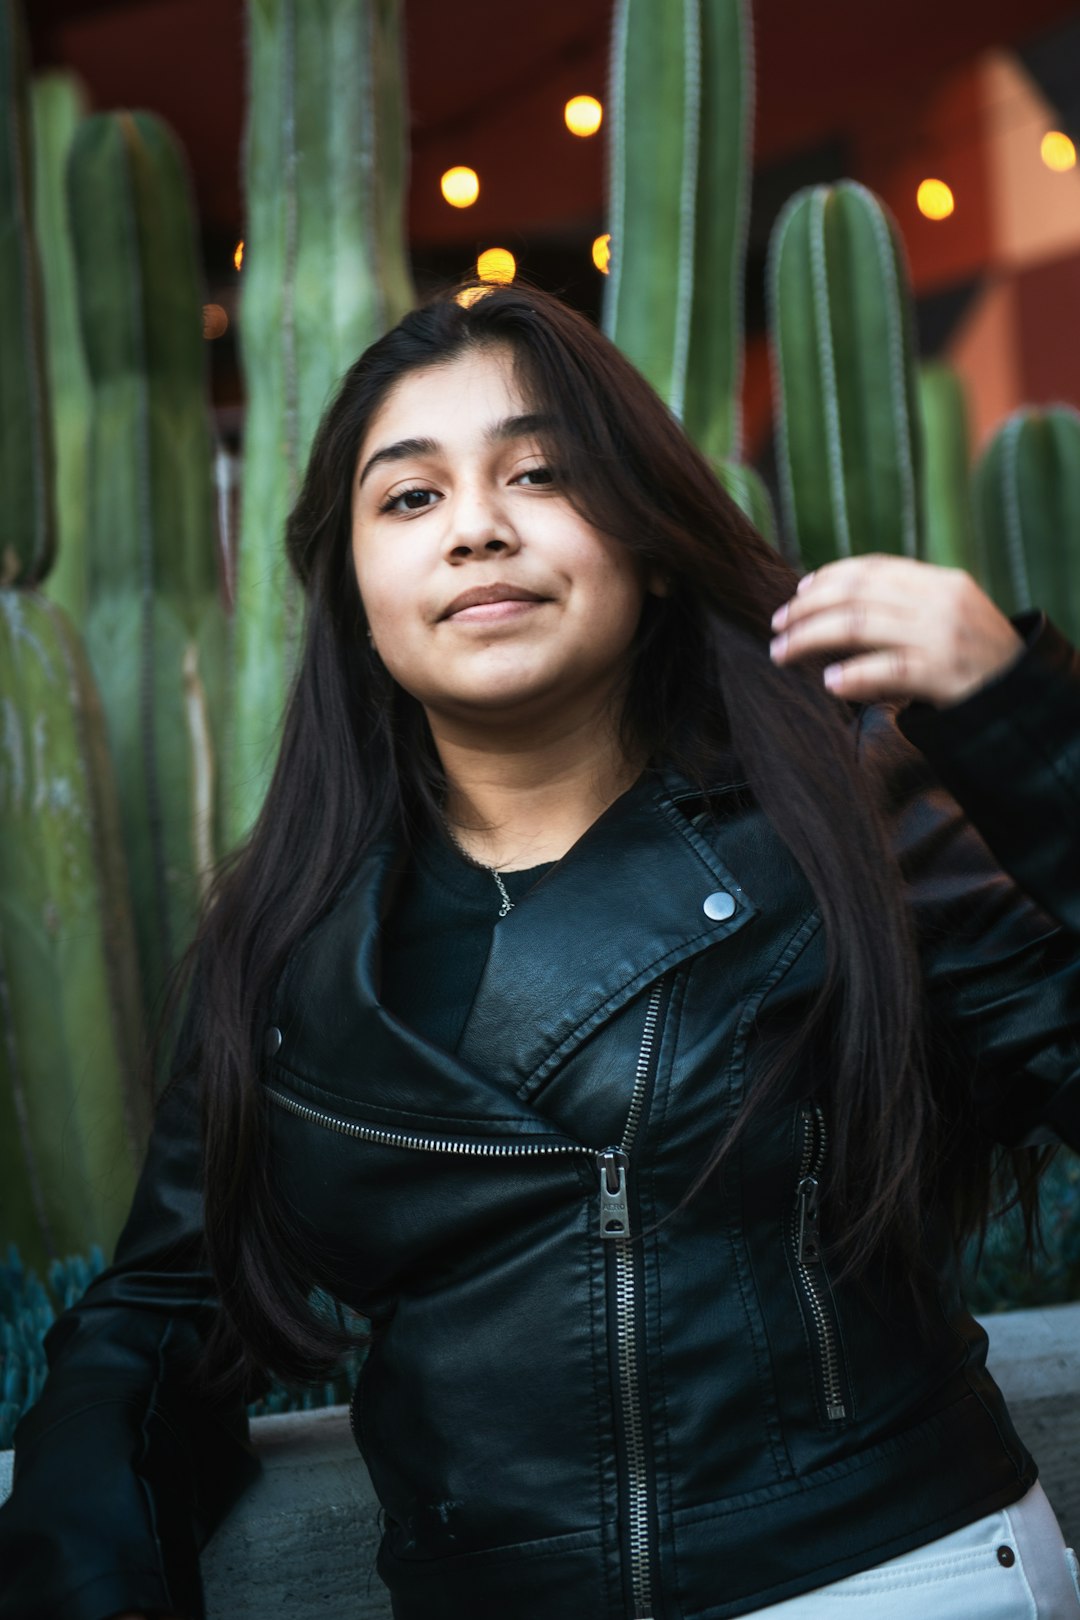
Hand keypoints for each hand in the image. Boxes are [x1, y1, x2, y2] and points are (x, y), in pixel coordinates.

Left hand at [768, 555, 1025, 707]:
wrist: (1022, 693)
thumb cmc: (974, 658)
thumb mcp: (947, 616)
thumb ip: (902, 606)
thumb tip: (833, 608)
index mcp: (940, 581)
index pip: (873, 568)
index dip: (828, 578)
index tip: (798, 593)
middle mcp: (940, 601)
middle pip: (855, 594)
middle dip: (807, 609)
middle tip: (776, 626)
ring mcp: (942, 636)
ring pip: (859, 626)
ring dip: (810, 639)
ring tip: (782, 653)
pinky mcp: (944, 674)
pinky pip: (888, 670)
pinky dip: (854, 675)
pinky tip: (830, 682)